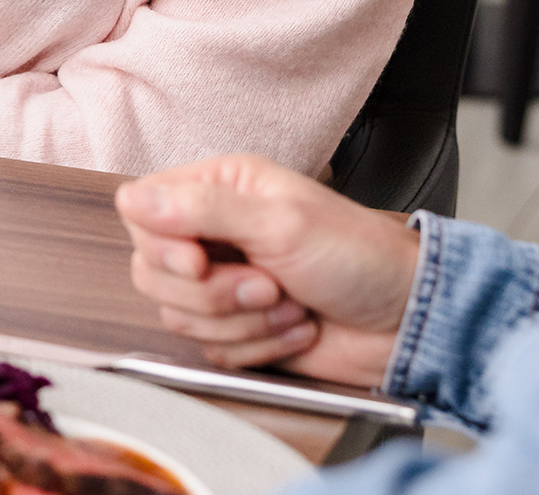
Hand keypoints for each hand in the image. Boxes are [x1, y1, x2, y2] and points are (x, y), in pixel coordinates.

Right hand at [116, 154, 419, 387]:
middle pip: (151, 271)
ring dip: (242, 320)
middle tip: (266, 282)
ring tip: (289, 302)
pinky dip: (258, 345)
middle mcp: (215, 233)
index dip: (161, 244)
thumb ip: (202, 208)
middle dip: (212, 292)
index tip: (200, 260)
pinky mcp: (238, 329)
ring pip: (179, 316)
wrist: (404, 319)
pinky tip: (297, 325)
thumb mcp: (280, 220)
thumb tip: (134, 198)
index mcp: (220, 188)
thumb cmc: (358, 254)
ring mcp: (225, 284)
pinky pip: (212, 350)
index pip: (142, 211)